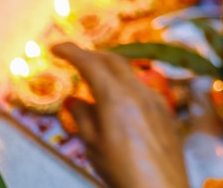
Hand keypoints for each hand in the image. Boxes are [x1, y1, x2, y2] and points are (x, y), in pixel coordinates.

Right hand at [50, 43, 188, 187]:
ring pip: (130, 72)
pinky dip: (126, 83)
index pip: (91, 63)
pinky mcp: (165, 110)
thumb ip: (82, 117)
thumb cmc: (122, 170)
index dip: (72, 51)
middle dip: (92, 54)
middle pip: (114, 59)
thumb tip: (74, 99)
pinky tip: (119, 98)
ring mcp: (155, 98)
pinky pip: (143, 87)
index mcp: (116, 97)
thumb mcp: (92, 145)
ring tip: (95, 76)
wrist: (160, 187)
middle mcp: (138, 91)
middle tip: (75, 58)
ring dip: (111, 68)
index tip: (57, 47)